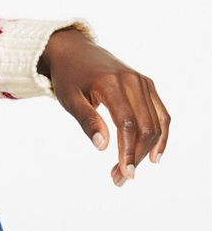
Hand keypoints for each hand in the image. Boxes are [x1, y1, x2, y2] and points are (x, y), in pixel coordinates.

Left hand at [38, 28, 169, 185]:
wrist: (75, 51)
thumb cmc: (68, 77)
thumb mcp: (70, 99)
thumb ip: (87, 121)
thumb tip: (102, 147)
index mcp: (111, 84)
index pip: (127, 124)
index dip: (128, 151)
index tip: (123, 174)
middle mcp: (133, 81)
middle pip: (145, 126)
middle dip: (136, 156)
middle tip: (120, 178)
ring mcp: (143, 82)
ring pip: (156, 122)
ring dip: (147, 150)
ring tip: (129, 171)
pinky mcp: (147, 85)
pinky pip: (161, 113)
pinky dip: (160, 134)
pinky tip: (154, 155)